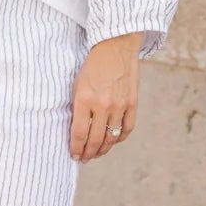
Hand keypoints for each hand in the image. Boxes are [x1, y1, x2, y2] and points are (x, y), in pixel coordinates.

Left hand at [70, 33, 140, 160]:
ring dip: (102, 149)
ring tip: (96, 154)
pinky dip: (119, 138)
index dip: (76, 148)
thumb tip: (77, 131)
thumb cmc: (92, 66)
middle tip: (84, 158)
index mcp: (84, 100)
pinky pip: (126, 129)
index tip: (74, 155)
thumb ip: (77, 108)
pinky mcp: (132, 103)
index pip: (79, 134)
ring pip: (111, 138)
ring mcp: (119, 106)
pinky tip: (112, 142)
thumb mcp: (77, 85)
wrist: (115, 47)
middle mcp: (102, 105)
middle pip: (95, 140)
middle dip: (88, 153)